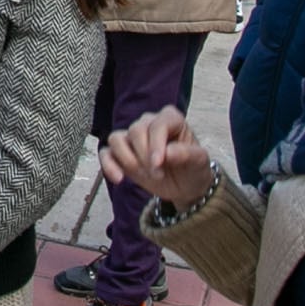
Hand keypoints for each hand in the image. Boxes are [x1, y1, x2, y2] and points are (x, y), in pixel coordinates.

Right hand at [99, 106, 213, 210]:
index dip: (155, 144)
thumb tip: (167, 153)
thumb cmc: (193, 169)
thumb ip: (186, 154)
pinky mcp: (121, 153)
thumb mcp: (199, 162)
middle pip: (135, 131)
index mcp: (171, 119)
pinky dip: (108, 165)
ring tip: (142, 175)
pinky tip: (118, 179)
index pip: (157, 124)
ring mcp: (132, 137)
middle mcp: (149, 123)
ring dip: (127, 159)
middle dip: (144, 156)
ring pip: (116, 138)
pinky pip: (105, 153)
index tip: (159, 164)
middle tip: (158, 174)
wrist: (185, 186)